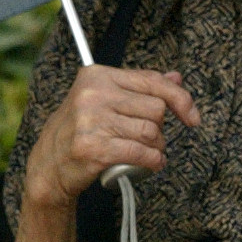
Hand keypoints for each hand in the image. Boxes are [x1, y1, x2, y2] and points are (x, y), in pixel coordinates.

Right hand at [27, 65, 201, 208]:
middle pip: (156, 109)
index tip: (192, 116)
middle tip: (148, 139)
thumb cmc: (81, 130)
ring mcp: (92, 120)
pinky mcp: (94, 148)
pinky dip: (152, 162)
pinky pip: (141, 153)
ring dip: (157, 147)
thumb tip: (176, 77)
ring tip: (148, 153)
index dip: (181, 98)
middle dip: (160, 128)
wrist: (48, 165)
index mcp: (98, 75)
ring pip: (151, 132)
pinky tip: (151, 164)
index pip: (153, 81)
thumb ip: (139, 88)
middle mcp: (93, 94)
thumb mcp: (104, 101)